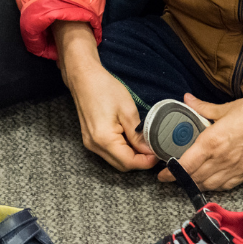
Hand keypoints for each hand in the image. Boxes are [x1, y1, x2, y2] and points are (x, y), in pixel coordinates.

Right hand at [54, 21, 156, 171]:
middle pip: (122, 165)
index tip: (159, 154)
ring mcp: (90, 143)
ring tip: (145, 144)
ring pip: (115, 160)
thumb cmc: (105, 89)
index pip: (129, 162)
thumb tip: (150, 150)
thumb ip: (138, 135)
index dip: (146, 162)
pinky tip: (131, 139)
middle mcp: (95, 146)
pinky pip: (109, 152)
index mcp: (104, 139)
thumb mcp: (128, 110)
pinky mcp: (90, 138)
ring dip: (131, 156)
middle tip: (155, 150)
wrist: (83, 78)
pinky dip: (122, 150)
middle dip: (140, 161)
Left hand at [158, 91, 242, 190]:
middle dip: (181, 178)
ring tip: (188, 178)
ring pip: (209, 184)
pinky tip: (209, 180)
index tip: (162, 173)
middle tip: (172, 174)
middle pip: (195, 177)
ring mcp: (236, 169)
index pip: (186, 164)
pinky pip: (226, 186)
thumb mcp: (226, 107)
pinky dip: (214, 185)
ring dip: (196, 183)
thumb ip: (202, 108)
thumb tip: (186, 100)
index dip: (171, 171)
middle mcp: (222, 160)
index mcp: (213, 142)